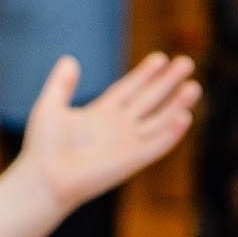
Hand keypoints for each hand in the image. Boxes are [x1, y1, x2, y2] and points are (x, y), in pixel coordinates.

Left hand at [18, 51, 201, 214]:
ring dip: (176, 105)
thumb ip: (61, 83)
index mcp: (101, 114)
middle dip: (168, 83)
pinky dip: (171, 133)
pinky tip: (185, 117)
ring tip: (194, 87)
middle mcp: (118, 128)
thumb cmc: (43, 148)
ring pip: (159, 121)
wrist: (44, 178)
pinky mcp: (131, 161)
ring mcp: (126, 145)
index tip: (161, 58)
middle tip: (187, 62)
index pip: (129, 89)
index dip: (145, 74)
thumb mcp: (50, 106)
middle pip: (149, 101)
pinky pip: (156, 146)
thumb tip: (69, 59)